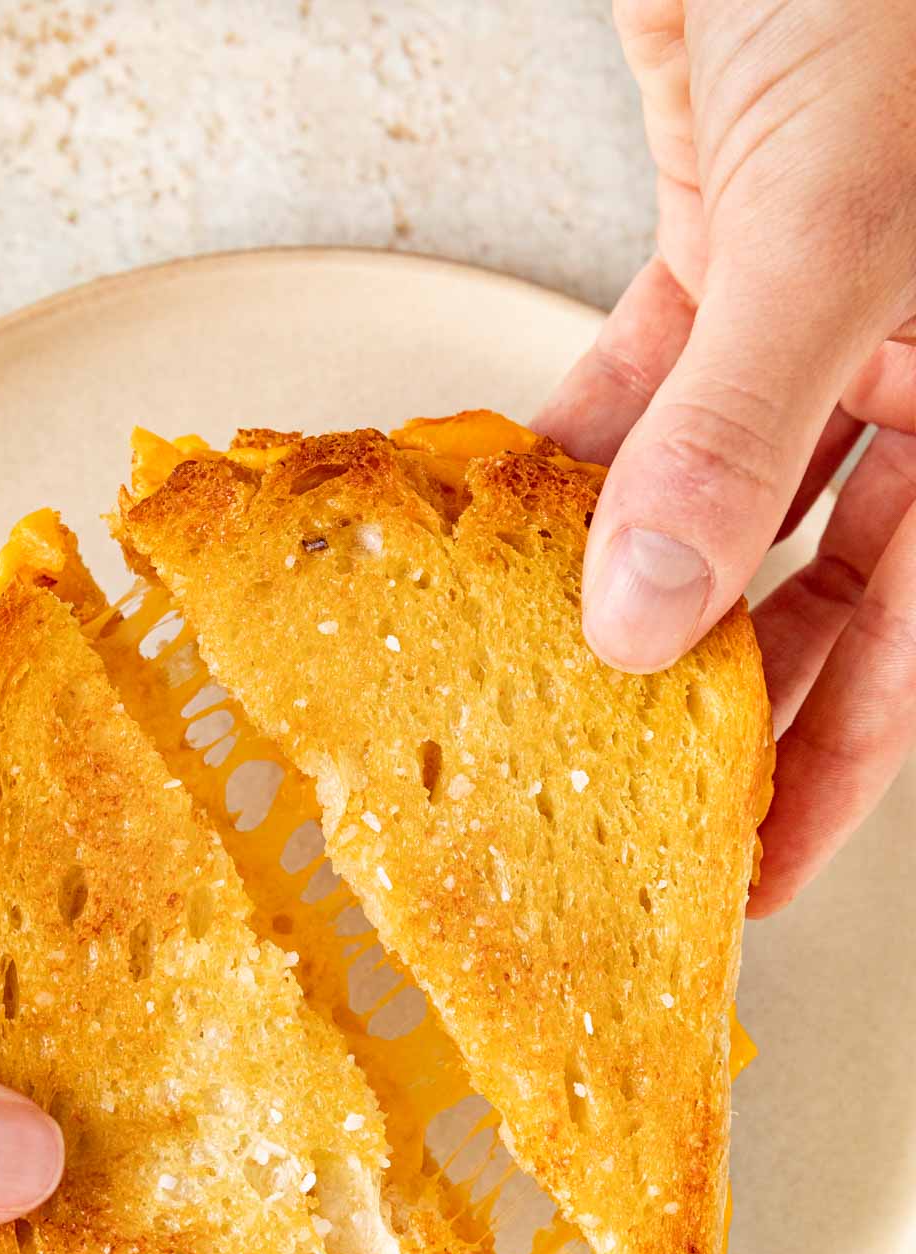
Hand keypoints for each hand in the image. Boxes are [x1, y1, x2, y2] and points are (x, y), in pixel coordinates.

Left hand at [534, 0, 915, 914]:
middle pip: (821, 585)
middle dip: (725, 698)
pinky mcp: (730, 232)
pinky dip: (587, 446)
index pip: (915, 637)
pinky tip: (527, 514)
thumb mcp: (839, 229)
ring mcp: (820, 302)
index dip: (837, 770)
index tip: (752, 873)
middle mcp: (913, 360)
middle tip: (633, 801)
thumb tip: (645, 625)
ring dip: (635, 573)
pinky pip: (653, 380)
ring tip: (551, 673)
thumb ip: (740, 434)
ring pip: (728, 490)